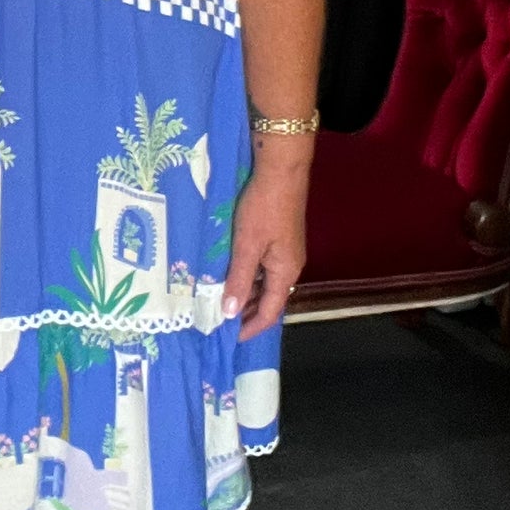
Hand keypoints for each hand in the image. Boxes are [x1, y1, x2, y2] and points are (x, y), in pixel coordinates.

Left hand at [221, 159, 308, 334]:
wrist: (281, 170)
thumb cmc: (263, 208)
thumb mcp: (247, 245)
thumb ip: (238, 279)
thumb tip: (229, 312)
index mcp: (286, 273)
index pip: (270, 312)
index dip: (251, 327)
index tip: (230, 338)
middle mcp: (289, 266)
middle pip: (269, 300)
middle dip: (246, 313)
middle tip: (220, 322)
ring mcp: (285, 252)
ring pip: (265, 283)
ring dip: (245, 294)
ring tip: (221, 302)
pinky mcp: (278, 238)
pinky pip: (263, 267)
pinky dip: (247, 277)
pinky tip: (230, 275)